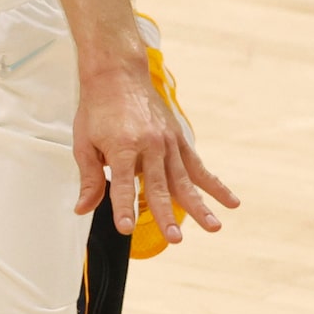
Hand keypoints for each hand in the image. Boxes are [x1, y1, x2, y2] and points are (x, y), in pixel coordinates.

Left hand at [74, 56, 237, 243]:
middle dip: (167, 215)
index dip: (123, 208)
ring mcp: (168, 143)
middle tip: (175, 239)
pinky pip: (198, 167)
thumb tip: (82, 209)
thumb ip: (88, 178)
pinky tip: (230, 202)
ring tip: (213, 227)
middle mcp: (149, 146)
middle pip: (159, 187)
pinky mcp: (179, 140)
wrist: (118, 75)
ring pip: (185, 181)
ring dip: (199, 206)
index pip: (121, 185)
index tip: (126, 229)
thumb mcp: (83, 143)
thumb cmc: (97, 109)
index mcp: (122, 147)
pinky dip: (215, 185)